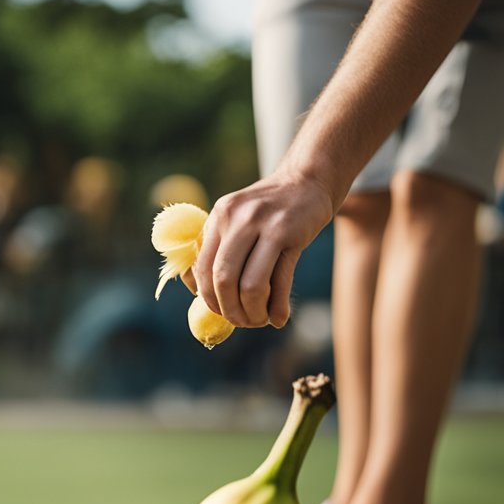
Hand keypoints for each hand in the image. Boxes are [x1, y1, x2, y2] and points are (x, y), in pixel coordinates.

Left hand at [194, 170, 333, 328]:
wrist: (309, 181)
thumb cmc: (269, 210)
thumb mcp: (236, 218)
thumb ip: (216, 247)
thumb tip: (195, 290)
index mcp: (219, 216)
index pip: (202, 267)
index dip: (207, 298)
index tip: (219, 311)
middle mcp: (239, 218)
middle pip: (223, 279)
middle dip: (229, 310)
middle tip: (239, 322)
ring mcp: (266, 225)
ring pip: (250, 285)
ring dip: (253, 313)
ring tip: (259, 320)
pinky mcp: (292, 234)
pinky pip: (281, 281)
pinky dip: (278, 308)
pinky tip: (279, 319)